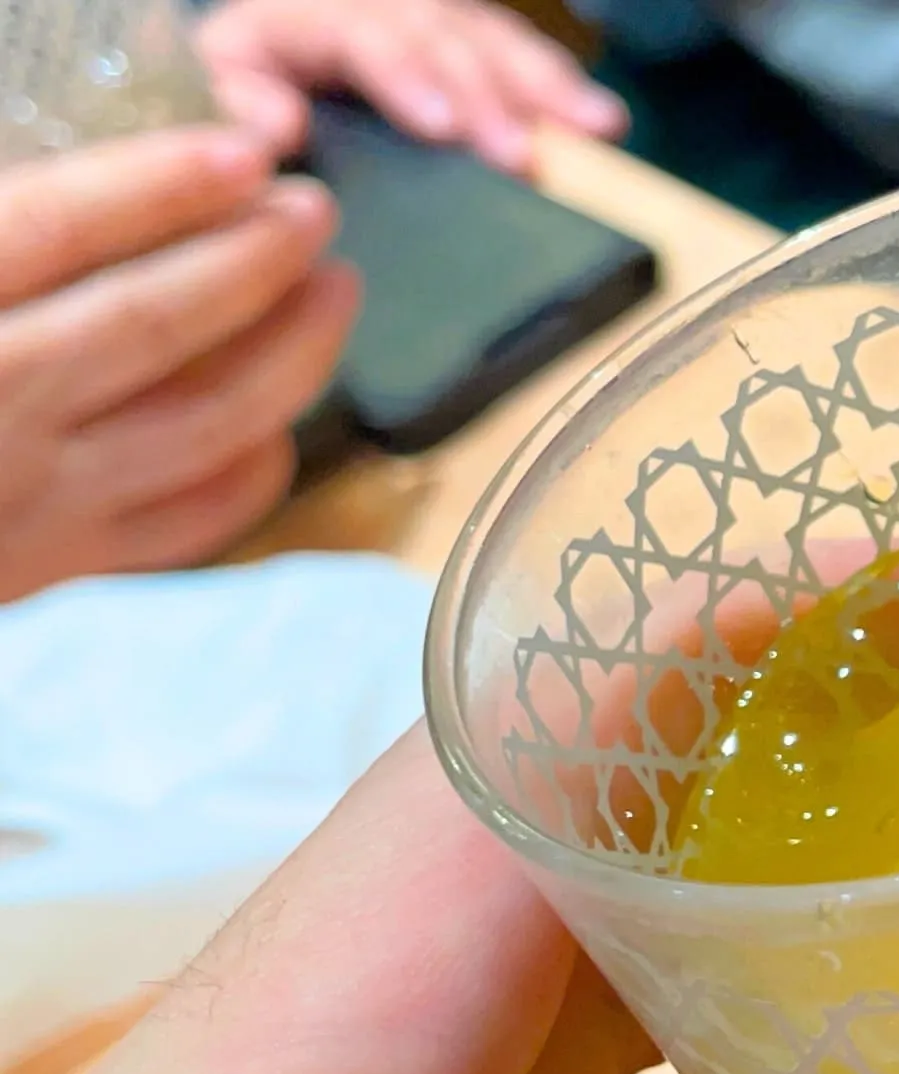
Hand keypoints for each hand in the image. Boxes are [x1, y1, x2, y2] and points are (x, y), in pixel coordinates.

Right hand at [0, 128, 356, 602]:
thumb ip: (3, 237)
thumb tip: (113, 195)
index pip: (57, 231)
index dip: (159, 186)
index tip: (247, 155)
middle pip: (153, 323)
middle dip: (254, 260)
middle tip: (315, 212)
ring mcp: (37, 499)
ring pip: (205, 425)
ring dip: (292, 354)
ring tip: (335, 292)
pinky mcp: (62, 564)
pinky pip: (192, 518)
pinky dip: (254, 466)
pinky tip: (279, 419)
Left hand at [196, 0, 629, 173]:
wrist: (267, 69)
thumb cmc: (248, 85)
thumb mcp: (225, 82)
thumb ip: (240, 99)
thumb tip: (279, 128)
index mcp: (307, 13)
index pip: (366, 35)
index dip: (407, 76)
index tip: (443, 126)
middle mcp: (381, 5)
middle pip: (445, 38)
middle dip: (489, 98)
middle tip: (522, 157)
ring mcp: (433, 22)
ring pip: (494, 43)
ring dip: (547, 91)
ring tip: (596, 130)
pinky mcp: (470, 47)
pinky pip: (520, 60)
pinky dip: (562, 93)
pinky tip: (605, 125)